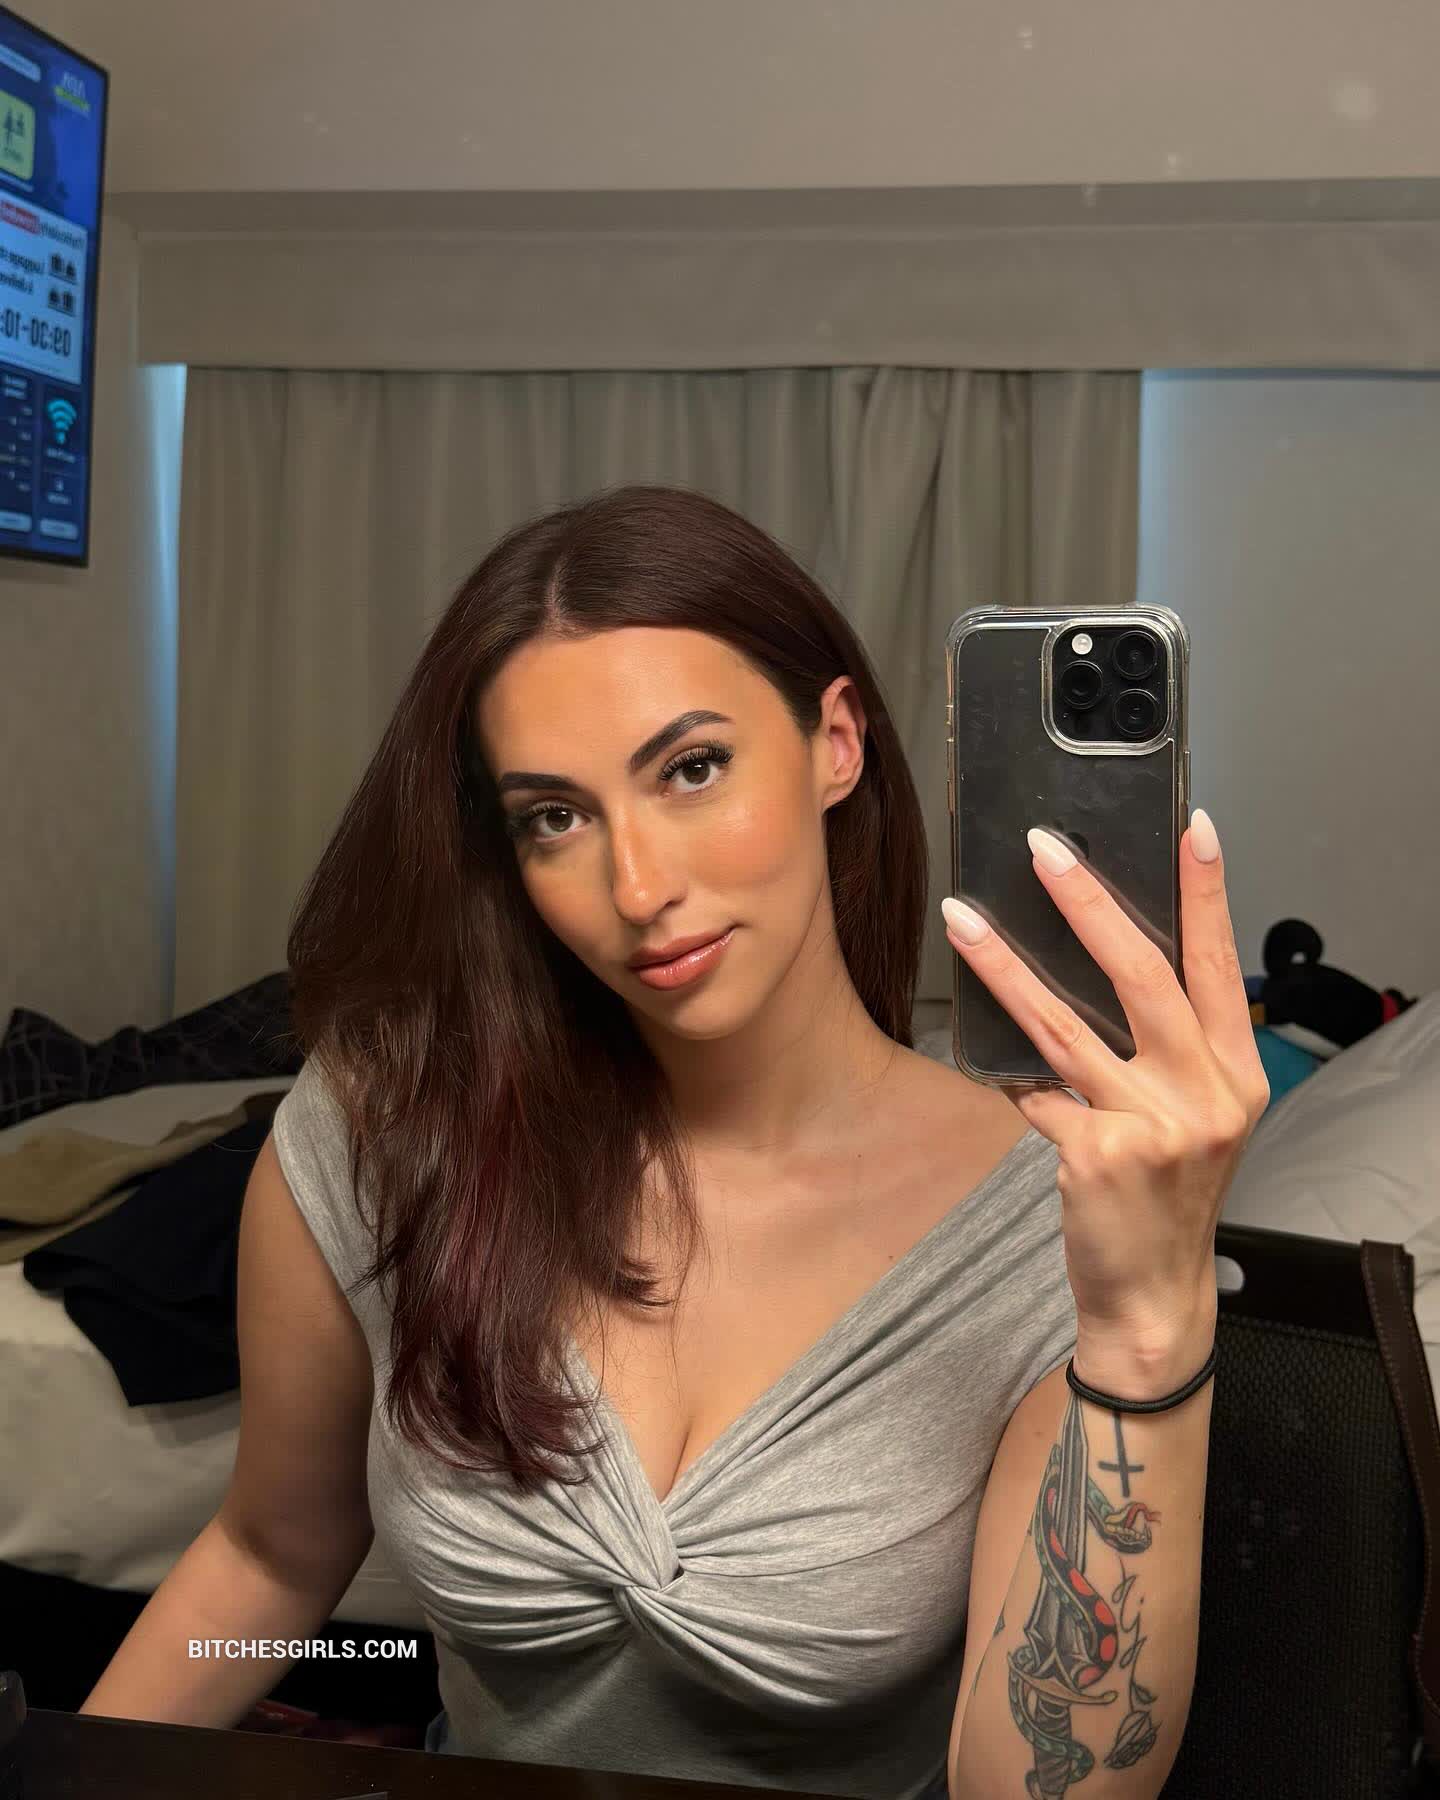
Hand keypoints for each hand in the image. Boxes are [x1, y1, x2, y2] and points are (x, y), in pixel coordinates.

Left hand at [940, 808, 1269, 1396]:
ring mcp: (1154, 1124)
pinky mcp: (1099, 1154)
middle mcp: (1206, 1093)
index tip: (1190, 829)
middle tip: (1046, 851)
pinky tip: (1009, 1083)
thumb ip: (1166, 1049)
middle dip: (1088, 903)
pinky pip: (1037, 1095)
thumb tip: (1098, 963)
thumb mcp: (1194, 1116)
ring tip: (963, 920)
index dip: (1206, 893)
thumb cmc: (1165, 1193)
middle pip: (1141, 975)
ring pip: (1065, 1025)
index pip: (1217, 963)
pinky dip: (1017, 1085)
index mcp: (1234, 1072)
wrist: (1152, 1293)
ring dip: (1006, 966)